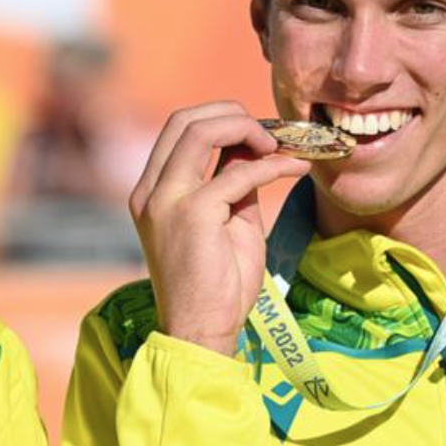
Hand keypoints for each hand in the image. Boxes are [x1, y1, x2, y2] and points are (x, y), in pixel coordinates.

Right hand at [128, 102, 309, 355]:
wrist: (202, 331)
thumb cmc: (216, 285)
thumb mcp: (226, 219)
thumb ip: (232, 181)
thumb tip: (252, 146)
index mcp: (151, 192)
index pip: (177, 129)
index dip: (220, 118)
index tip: (257, 134)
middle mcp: (151, 191)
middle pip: (185, 119)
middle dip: (232, 114)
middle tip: (270, 134)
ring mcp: (166, 201)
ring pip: (201, 130)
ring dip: (247, 130)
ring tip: (278, 147)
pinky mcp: (192, 214)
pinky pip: (238, 172)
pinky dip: (272, 165)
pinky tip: (294, 170)